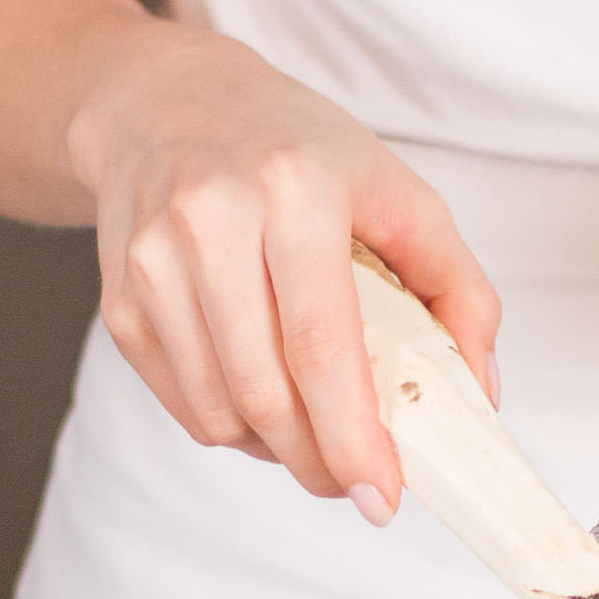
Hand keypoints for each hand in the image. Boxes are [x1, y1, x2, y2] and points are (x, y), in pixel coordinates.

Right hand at [67, 28, 499, 523]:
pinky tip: (264, 402)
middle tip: (356, 483)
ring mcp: (154, 265)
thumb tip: (477, 391)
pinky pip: (186, 407)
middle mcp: (210, 221)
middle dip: (321, 462)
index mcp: (293, 189)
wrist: (165, 104)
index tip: (380, 494)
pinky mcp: (121, 303)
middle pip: (267, 394)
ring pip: (221, 414)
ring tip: (313, 432)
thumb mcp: (395, 190)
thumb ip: (457, 287)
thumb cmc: (294, 151)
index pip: (322, 344)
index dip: (353, 436)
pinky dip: (234, 428)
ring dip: (278, 451)